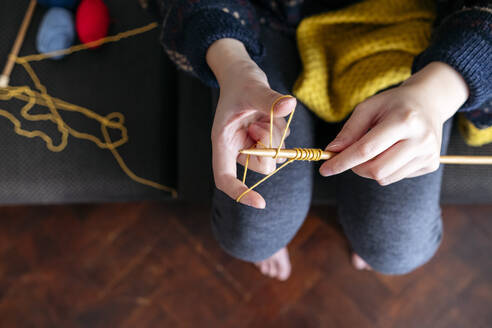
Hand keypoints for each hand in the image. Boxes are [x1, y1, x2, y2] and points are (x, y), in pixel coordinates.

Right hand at [207, 39, 296, 207]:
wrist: (242, 73)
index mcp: (223, 142)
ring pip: (274, 157)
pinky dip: (282, 132)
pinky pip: (281, 145)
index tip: (261, 203)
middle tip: (264, 124)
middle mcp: (237, 148)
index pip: (225, 177)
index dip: (240, 193)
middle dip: (269, 148)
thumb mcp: (252, 88)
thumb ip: (269, 99)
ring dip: (277, 138)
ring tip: (266, 115)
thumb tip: (289, 104)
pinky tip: (272, 115)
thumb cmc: (239, 81)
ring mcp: (251, 145)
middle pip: (260, 167)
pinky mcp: (264, 139)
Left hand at [319, 62, 468, 184]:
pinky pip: (396, 177)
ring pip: (385, 178)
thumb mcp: (368, 108)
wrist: (428, 102)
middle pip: (376, 170)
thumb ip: (349, 131)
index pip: (366, 149)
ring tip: (373, 150)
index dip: (342, 162)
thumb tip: (332, 151)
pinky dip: (385, 169)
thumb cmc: (393, 104)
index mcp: (404, 120)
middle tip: (350, 157)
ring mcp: (428, 153)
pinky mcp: (431, 164)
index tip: (325, 169)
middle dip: (355, 168)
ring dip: (369, 170)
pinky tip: (391, 152)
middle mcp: (420, 139)